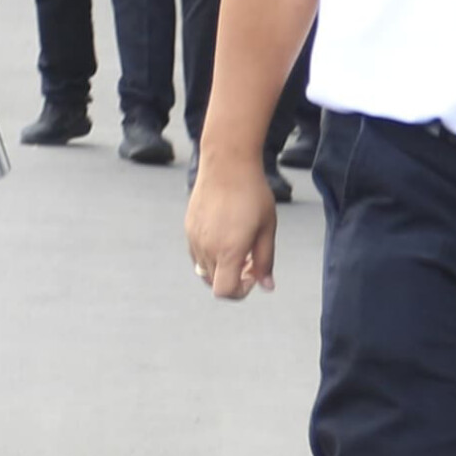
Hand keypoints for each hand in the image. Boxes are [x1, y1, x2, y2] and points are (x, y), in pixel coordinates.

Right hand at [188, 152, 279, 298]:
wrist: (227, 164)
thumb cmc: (253, 194)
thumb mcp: (267, 229)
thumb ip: (265, 261)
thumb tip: (266, 286)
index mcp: (228, 251)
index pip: (225, 292)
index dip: (241, 292)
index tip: (253, 273)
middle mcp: (206, 248)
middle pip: (215, 283)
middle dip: (234, 278)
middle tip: (251, 258)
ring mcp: (194, 238)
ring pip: (204, 270)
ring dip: (222, 267)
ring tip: (239, 245)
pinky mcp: (189, 228)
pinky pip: (197, 254)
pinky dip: (211, 255)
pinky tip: (225, 235)